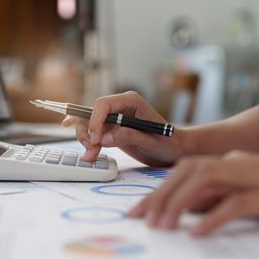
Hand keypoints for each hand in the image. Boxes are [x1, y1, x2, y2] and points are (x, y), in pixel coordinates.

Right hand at [62, 91, 183, 164]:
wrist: (172, 151)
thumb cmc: (167, 143)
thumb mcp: (151, 141)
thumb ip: (128, 136)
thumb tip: (103, 139)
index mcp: (131, 101)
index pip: (103, 104)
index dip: (95, 121)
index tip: (95, 140)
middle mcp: (120, 106)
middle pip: (92, 113)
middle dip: (88, 132)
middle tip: (92, 151)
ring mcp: (114, 117)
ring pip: (89, 124)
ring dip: (86, 140)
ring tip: (91, 156)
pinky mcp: (111, 129)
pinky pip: (94, 133)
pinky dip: (89, 143)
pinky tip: (88, 152)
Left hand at [128, 151, 258, 235]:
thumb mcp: (247, 193)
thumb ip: (219, 196)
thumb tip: (185, 210)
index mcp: (232, 162)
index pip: (185, 171)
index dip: (159, 190)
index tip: (138, 210)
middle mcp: (240, 164)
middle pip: (189, 172)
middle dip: (161, 196)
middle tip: (143, 220)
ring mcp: (257, 176)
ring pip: (206, 182)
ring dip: (179, 205)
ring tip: (163, 227)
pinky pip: (237, 203)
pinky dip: (214, 217)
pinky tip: (198, 232)